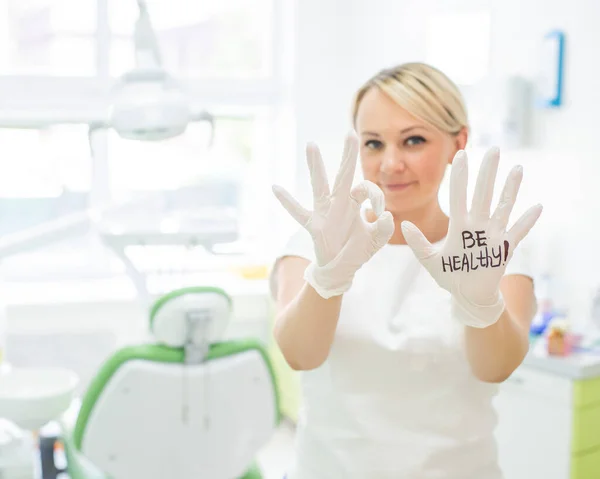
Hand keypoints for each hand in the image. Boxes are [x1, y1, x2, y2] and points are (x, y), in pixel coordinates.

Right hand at [272, 132, 394, 298]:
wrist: (341, 268)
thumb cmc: (357, 250)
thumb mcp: (377, 240)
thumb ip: (384, 229)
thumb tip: (386, 214)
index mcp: (355, 203)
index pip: (367, 189)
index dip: (376, 196)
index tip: (379, 211)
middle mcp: (339, 203)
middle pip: (344, 175)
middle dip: (348, 156)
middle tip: (350, 134)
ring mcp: (325, 212)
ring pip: (320, 186)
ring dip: (316, 166)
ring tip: (311, 145)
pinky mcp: (315, 225)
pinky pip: (299, 212)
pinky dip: (287, 201)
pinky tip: (276, 187)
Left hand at [401, 148, 542, 327]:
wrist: (467, 295)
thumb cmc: (449, 276)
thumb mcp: (429, 260)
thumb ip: (417, 242)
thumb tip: (403, 223)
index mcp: (459, 226)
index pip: (459, 196)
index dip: (460, 176)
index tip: (461, 154)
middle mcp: (477, 226)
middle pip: (482, 194)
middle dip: (487, 173)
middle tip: (494, 149)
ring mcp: (492, 236)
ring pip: (502, 207)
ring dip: (510, 189)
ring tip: (516, 169)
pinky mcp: (504, 249)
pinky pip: (518, 233)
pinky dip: (526, 221)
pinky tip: (536, 207)